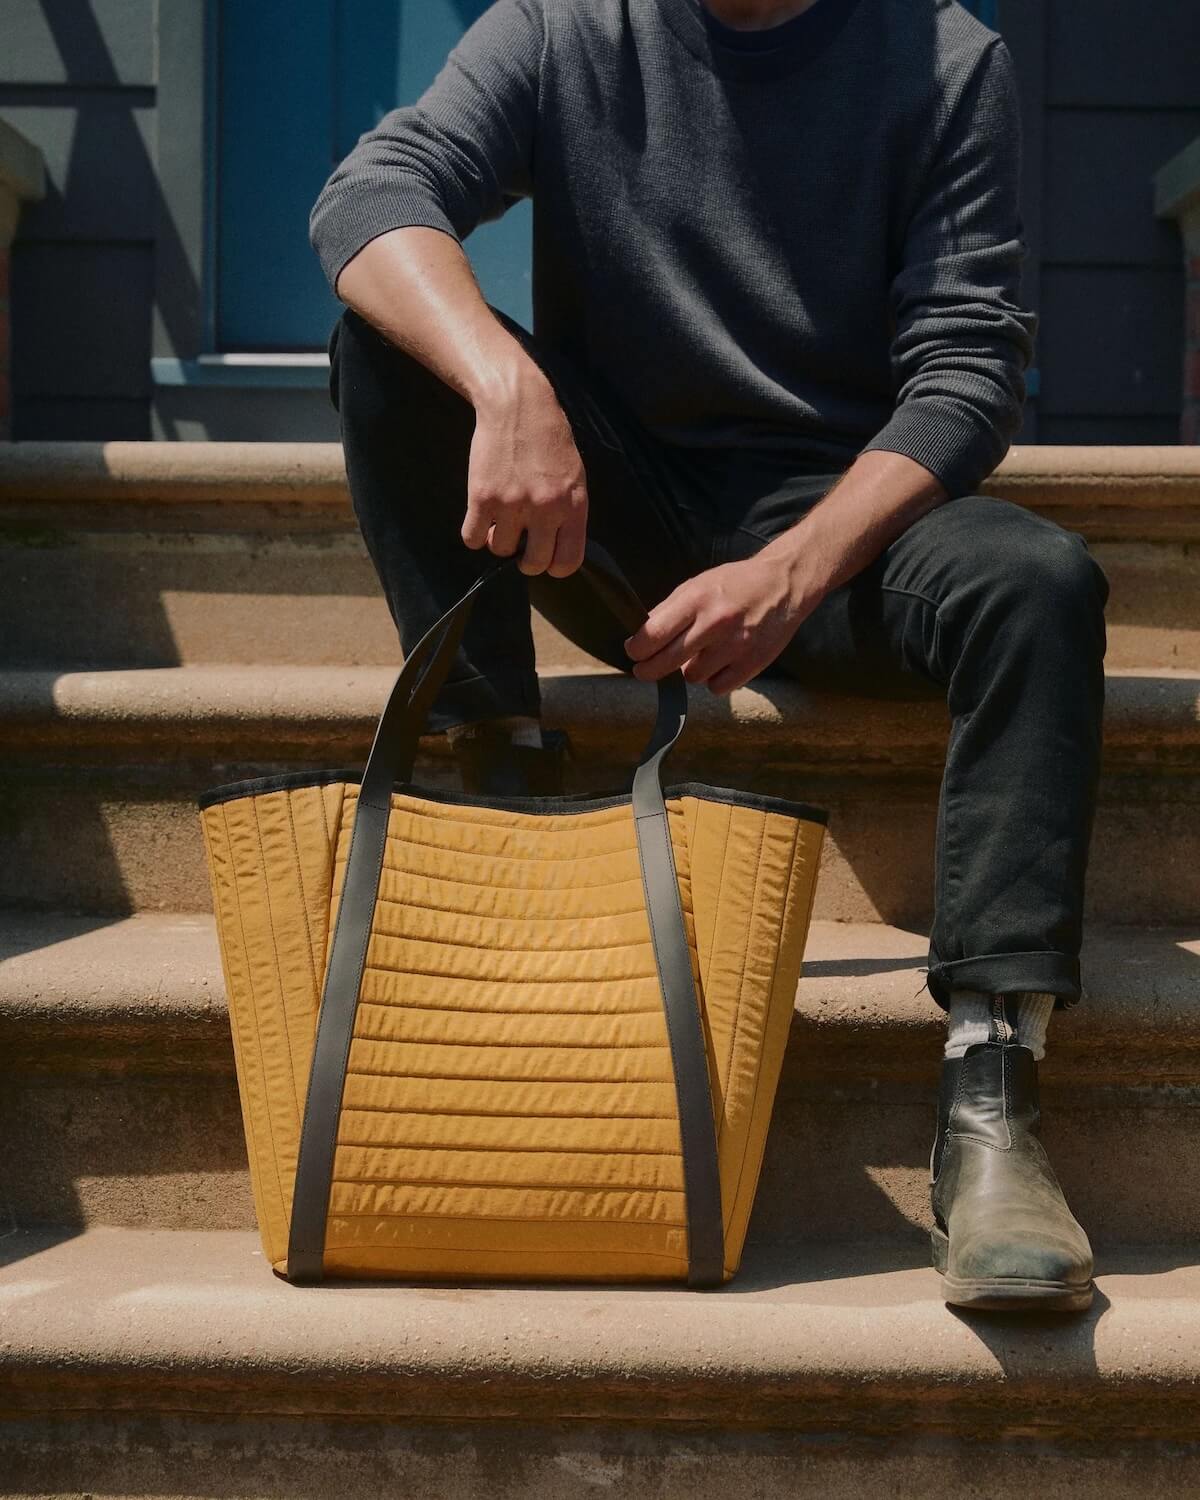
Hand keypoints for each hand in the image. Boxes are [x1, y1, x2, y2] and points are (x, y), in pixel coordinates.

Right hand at [463, 365, 587, 576]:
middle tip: (520, 541)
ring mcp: (512, 505)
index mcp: (573, 506)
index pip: (567, 562)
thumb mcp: (574, 476)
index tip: (545, 556)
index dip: (554, 566)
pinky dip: (475, 533)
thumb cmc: (549, 438)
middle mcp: (545, 510)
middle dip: (525, 559)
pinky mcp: (483, 497)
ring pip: (500, 550)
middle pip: (533, 564)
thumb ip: (569, 512)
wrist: (517, 405)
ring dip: (498, 540)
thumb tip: (556, 546)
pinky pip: (473, 537)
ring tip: (501, 518)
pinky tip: (482, 518)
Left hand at [624, 552, 817, 695]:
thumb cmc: (736, 584)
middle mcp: (716, 623)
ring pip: (692, 677)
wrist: (784, 584)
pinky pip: (717, 687)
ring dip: (689, 670)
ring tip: (700, 653)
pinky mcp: (753, 664)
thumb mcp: (698, 585)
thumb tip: (640, 637)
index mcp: (698, 599)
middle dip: (648, 670)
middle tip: (644, 670)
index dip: (637, 649)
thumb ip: (669, 610)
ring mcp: (736, 646)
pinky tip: (720, 662)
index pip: (653, 634)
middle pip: (667, 663)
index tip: (633, 653)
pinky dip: (714, 679)